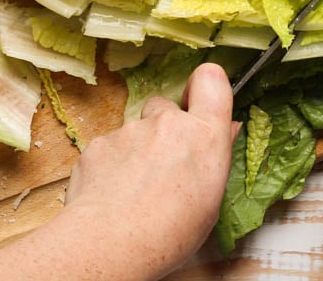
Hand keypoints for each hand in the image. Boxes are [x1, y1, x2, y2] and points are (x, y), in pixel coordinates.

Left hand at [0, 62, 236, 280]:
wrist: (112, 242)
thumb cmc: (169, 234)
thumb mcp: (210, 202)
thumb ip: (214, 158)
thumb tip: (223, 134)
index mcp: (203, 137)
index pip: (211, 80)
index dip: (204, 86)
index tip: (199, 100)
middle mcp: (167, 123)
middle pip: (166, 107)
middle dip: (164, 128)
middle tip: (163, 166)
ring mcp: (130, 130)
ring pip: (135, 131)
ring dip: (136, 151)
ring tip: (135, 190)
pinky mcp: (99, 142)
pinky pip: (109, 147)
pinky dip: (111, 164)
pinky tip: (113, 193)